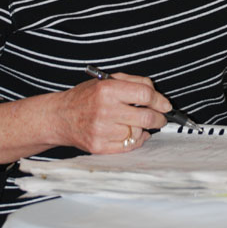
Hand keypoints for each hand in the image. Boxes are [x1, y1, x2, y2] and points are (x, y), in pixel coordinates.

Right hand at [48, 72, 171, 153]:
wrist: (60, 116)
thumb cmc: (86, 97)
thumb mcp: (107, 80)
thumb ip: (133, 82)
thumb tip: (156, 93)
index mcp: (107, 90)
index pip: (144, 95)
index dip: (160, 100)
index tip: (165, 104)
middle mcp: (105, 110)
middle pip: (146, 117)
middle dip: (160, 118)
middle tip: (161, 117)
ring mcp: (102, 131)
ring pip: (139, 133)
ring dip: (144, 129)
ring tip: (137, 123)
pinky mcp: (99, 147)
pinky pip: (129, 146)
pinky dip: (136, 140)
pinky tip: (132, 133)